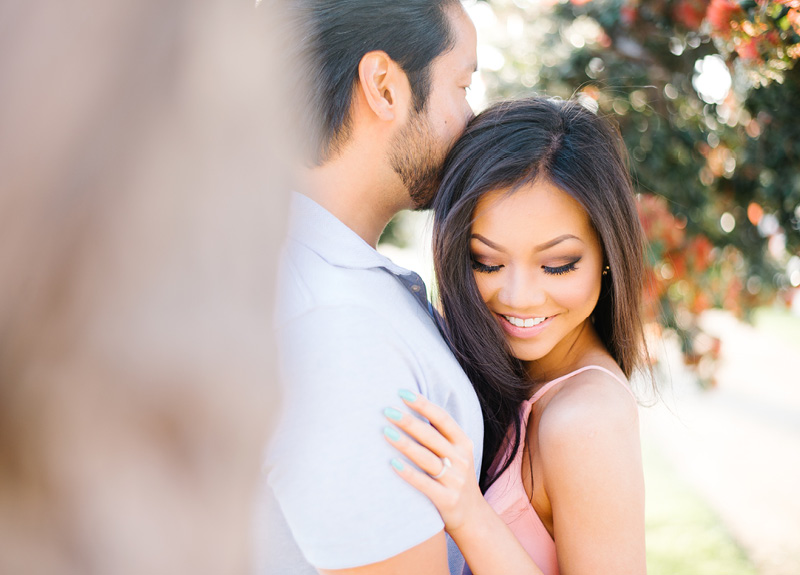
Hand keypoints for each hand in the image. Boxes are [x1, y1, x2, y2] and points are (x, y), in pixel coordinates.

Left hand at [383, 389, 485, 533]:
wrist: (472, 517)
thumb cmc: (454, 477)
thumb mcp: (455, 453)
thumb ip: (439, 434)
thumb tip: (411, 406)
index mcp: (463, 443)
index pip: (443, 419)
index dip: (423, 405)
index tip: (402, 393)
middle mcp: (461, 459)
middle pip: (431, 436)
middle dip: (408, 421)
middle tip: (387, 410)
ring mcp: (455, 480)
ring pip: (426, 458)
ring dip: (405, 444)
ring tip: (385, 432)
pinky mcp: (447, 500)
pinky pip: (424, 484)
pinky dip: (408, 473)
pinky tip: (392, 463)